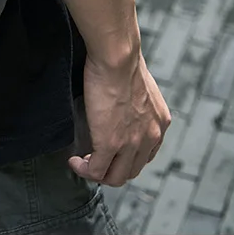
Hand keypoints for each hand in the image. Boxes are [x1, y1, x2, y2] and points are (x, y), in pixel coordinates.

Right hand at [68, 51, 170, 187]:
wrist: (117, 58)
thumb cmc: (122, 60)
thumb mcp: (140, 85)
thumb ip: (136, 101)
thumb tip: (121, 101)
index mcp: (159, 123)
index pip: (146, 154)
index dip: (126, 157)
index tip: (112, 151)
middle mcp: (151, 137)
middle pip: (132, 170)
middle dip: (112, 168)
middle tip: (94, 159)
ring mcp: (131, 143)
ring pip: (115, 177)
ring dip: (98, 173)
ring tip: (83, 163)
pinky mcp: (110, 144)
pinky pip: (96, 170)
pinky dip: (84, 170)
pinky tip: (74, 162)